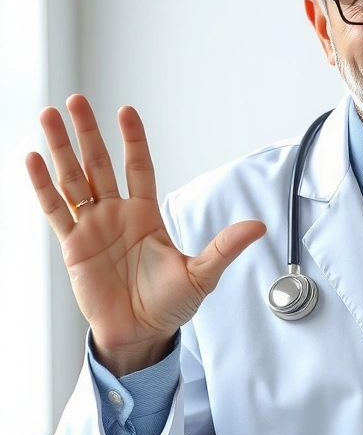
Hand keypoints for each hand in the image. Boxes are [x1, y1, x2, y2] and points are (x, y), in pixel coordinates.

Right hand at [26, 95, 265, 375]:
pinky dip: (42, 185)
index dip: (132, 140)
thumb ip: (225, 247)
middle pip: (99, 164)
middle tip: (76, 101)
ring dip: (60, 149)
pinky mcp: (73, 246)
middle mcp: (117, 215)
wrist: (141, 334)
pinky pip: (55, 210)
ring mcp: (92, 228)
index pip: (138, 168)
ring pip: (72, 180)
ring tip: (49, 116)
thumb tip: (258, 226)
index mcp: (146, 216)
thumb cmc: (171, 305)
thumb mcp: (202, 274)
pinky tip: (33, 159)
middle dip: (88, 133)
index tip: (126, 111)